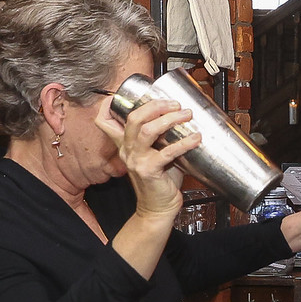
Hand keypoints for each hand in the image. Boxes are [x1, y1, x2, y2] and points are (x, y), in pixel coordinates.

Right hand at [96, 98, 197, 221]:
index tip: (130, 93)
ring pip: (147, 131)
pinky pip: (167, 152)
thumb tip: (182, 116)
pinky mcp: (149, 171)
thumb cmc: (161, 179)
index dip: (109, 105)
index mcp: (125, 144)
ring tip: (186, 115)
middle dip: (155, 106)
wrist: (158, 208)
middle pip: (133, 118)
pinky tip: (195, 138)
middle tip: (174, 104)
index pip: (104, 121)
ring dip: (169, 120)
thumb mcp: (156, 154)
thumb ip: (161, 137)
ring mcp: (136, 160)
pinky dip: (184, 143)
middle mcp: (127, 150)